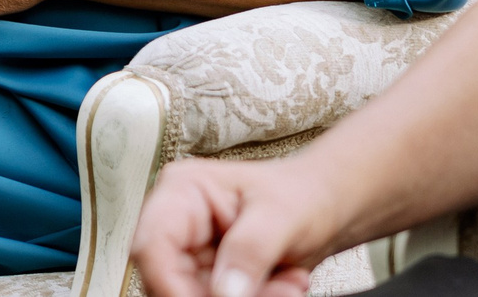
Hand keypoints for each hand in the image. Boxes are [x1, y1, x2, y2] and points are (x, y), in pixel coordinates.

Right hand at [133, 158, 339, 296]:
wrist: (325, 206)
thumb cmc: (302, 193)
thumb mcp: (282, 215)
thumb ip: (251, 249)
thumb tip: (225, 293)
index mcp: (182, 192)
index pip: (152, 245)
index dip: (169, 285)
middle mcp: (178, 224)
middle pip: (171, 281)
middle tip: (277, 292)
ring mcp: (192, 254)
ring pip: (195, 296)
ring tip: (288, 285)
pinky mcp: (210, 278)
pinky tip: (285, 285)